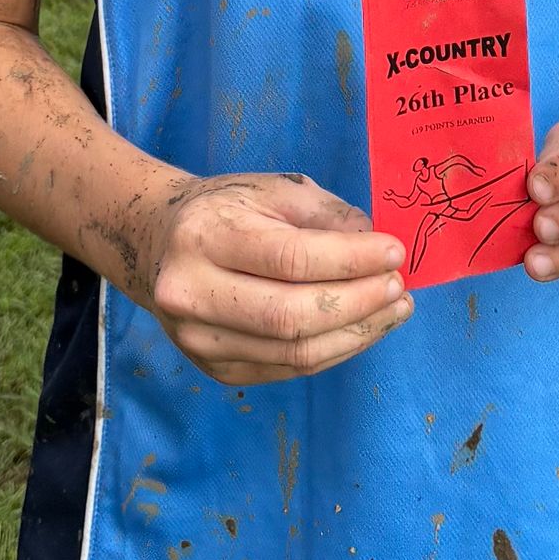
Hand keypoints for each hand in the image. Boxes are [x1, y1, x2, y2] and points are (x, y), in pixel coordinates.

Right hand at [142, 174, 408, 383]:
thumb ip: (325, 214)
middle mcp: (192, 294)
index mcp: (204, 237)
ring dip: (357, 334)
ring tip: (394, 310)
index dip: (350, 260)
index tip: (395, 253)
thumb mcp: (272, 189)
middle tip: (399, 288)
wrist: (159, 244)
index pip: (290, 259)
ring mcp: (199, 341)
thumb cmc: (226, 210)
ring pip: (294, 352)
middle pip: (291, 316)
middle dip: (359, 304)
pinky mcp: (215, 371)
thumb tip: (376, 246)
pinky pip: (289, 370)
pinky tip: (362, 329)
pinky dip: (335, 350)